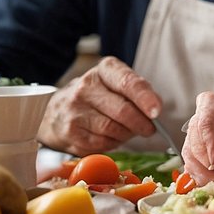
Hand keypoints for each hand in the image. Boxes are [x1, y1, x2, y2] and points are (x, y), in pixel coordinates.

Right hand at [37, 56, 162, 154]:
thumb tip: (155, 110)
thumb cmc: (97, 96)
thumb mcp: (115, 83)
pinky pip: (103, 143)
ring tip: (129, 131)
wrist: (57, 111)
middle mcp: (86, 86)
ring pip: (114, 129)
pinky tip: (112, 136)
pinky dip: (114, 143)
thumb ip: (137, 92)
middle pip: (123, 110)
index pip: (128, 82)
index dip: (145, 98)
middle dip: (142, 123)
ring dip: (128, 134)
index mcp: (104, 70)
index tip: (156, 111)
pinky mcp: (71, 132)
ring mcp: (76, 110)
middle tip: (150, 128)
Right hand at [182, 92, 213, 187]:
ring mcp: (209, 142)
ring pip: (190, 154)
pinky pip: (195, 170)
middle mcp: (213, 120)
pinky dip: (202, 180)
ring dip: (201, 171)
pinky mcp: (210, 161)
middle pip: (194, 135)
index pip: (208, 110)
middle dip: (203, 158)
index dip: (207, 135)